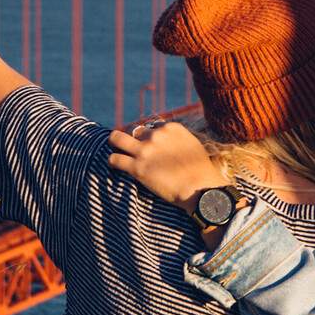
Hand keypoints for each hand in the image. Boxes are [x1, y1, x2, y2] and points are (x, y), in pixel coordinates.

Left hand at [107, 120, 226, 214]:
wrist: (201, 188)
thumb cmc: (201, 170)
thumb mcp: (192, 144)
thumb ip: (176, 139)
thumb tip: (167, 143)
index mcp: (171, 128)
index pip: (151, 125)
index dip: (148, 135)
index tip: (149, 144)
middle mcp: (156, 135)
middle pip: (133, 130)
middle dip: (132, 137)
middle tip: (131, 147)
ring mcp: (145, 151)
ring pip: (117, 139)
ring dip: (115, 143)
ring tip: (115, 150)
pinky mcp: (137, 168)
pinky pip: (114, 159)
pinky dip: (113, 162)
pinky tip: (115, 166)